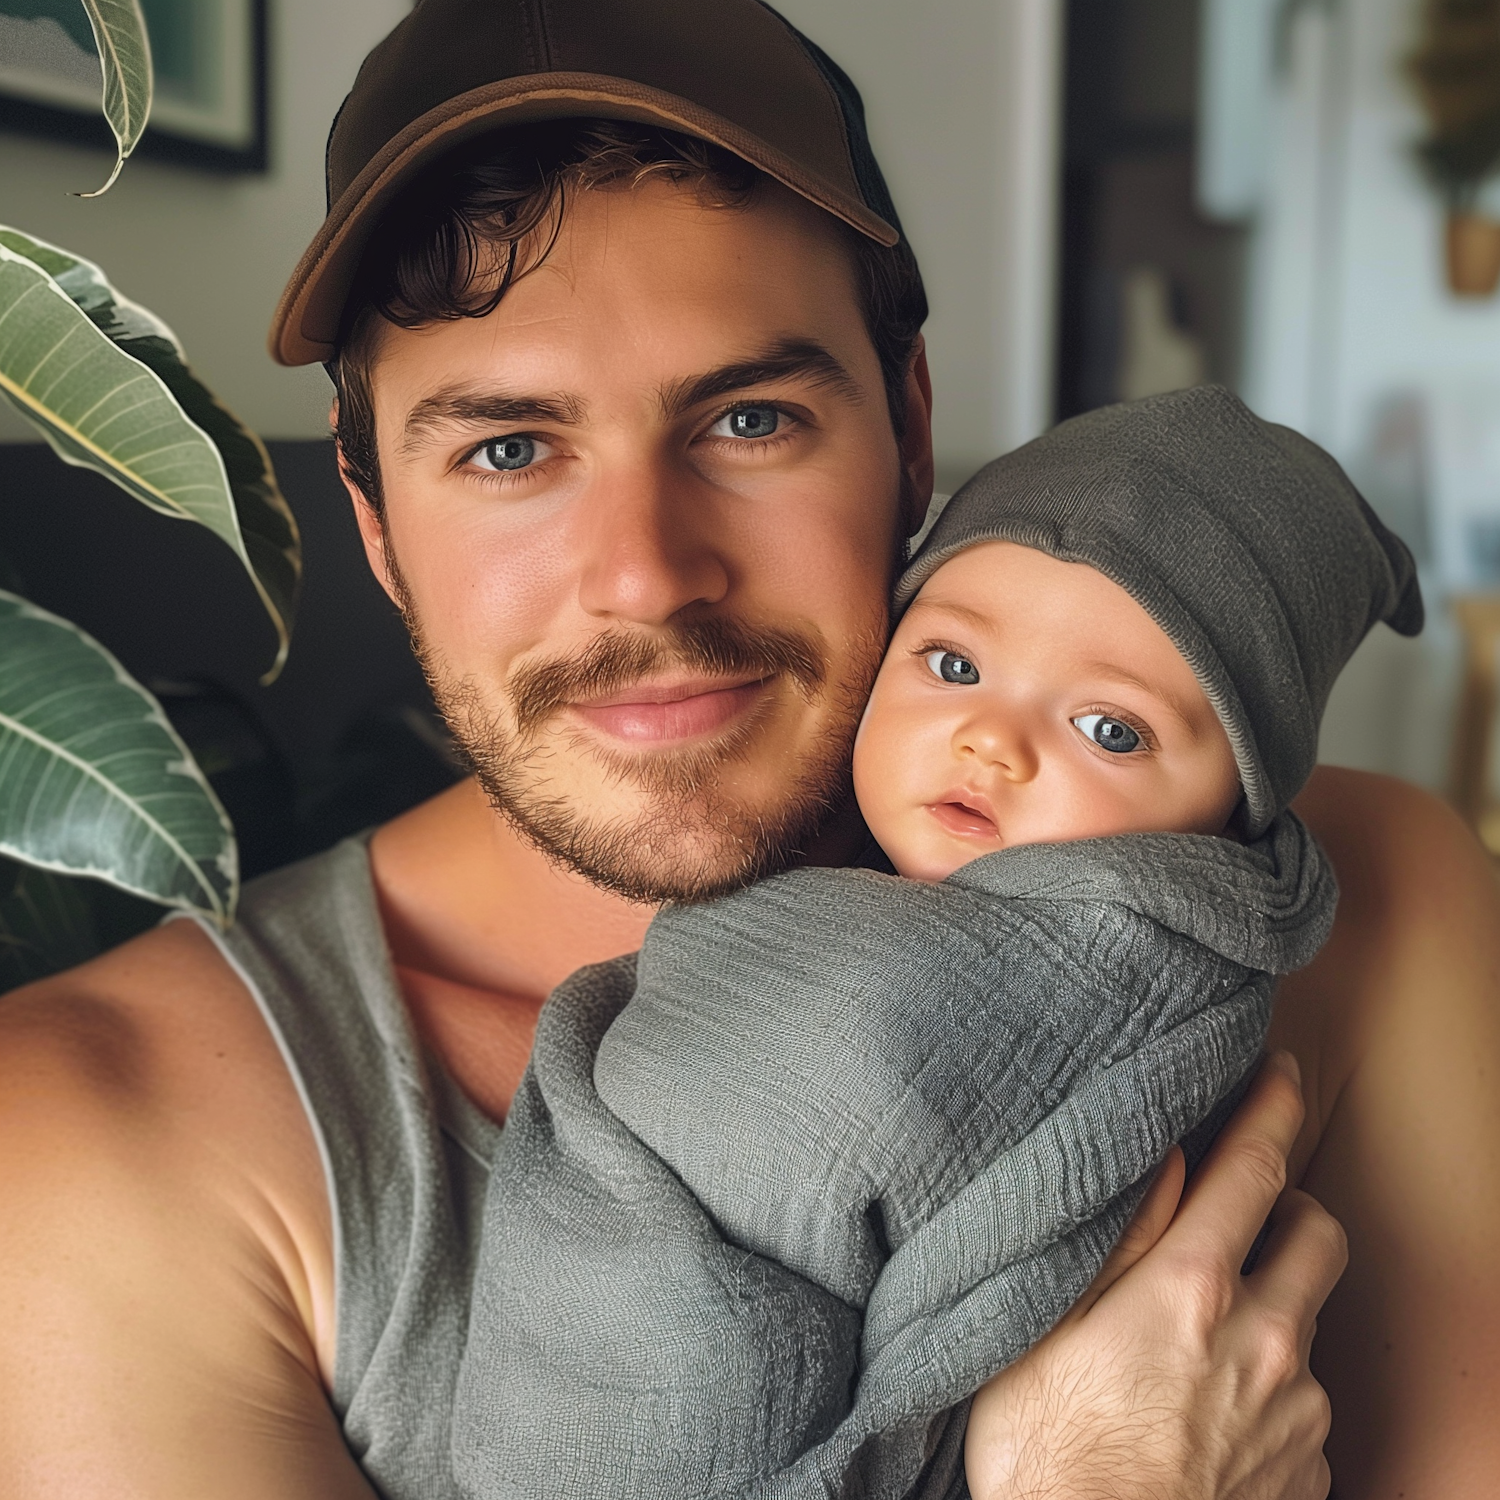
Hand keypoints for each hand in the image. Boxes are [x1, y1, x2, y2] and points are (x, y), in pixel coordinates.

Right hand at [965, 1052, 1345, 1499]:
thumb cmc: (1048, 1452)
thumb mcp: (1045, 1323)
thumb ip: (1115, 1234)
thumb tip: (1160, 1154)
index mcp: (1193, 1288)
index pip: (1254, 1169)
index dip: (1272, 1108)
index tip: (1279, 1071)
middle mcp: (1264, 1340)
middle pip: (1319, 1234)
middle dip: (1295, 1205)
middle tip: (1253, 1211)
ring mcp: (1296, 1414)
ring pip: (1313, 1327)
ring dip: (1278, 1309)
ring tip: (1214, 1336)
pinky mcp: (1308, 1477)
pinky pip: (1308, 1411)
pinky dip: (1274, 1393)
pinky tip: (1218, 1416)